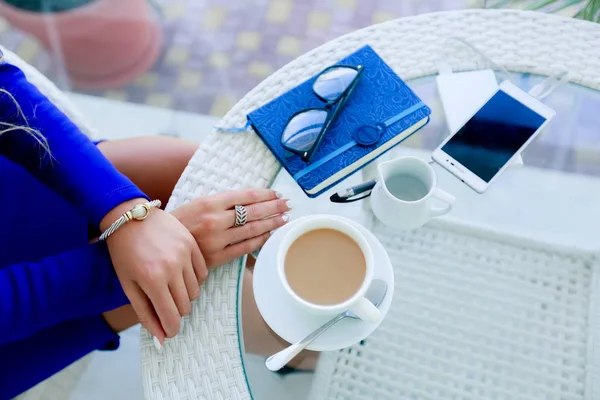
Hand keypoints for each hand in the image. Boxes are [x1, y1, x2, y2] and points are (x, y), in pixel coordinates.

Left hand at [102, 199, 206, 344]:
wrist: (130, 217)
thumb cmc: (124, 252)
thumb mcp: (128, 285)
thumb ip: (145, 313)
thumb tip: (161, 339)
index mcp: (152, 280)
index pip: (171, 317)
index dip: (171, 330)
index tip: (169, 332)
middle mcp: (172, 268)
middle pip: (185, 306)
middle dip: (175, 311)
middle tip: (164, 303)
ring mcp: (185, 254)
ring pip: (195, 291)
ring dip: (185, 295)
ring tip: (170, 286)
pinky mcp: (192, 244)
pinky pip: (202, 273)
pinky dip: (194, 279)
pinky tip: (180, 274)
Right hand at [172, 190, 290, 267]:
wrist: (157, 243)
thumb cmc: (180, 222)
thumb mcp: (199, 203)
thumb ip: (223, 202)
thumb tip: (251, 200)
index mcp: (210, 202)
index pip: (245, 196)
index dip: (264, 195)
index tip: (277, 193)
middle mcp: (215, 220)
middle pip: (252, 212)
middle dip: (273, 207)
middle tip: (288, 204)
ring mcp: (217, 239)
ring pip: (252, 229)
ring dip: (271, 223)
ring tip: (284, 218)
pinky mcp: (217, 256)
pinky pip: (244, 247)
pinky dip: (259, 240)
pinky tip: (269, 235)